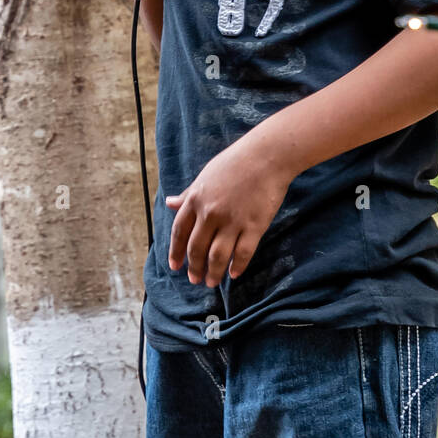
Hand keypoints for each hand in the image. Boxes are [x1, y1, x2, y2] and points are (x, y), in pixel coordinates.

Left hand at [165, 128, 294, 285]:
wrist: (267, 155)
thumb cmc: (236, 161)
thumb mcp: (206, 175)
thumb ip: (188, 193)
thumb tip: (169, 203)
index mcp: (196, 199)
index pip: (180, 232)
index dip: (176, 252)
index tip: (175, 266)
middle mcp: (210, 213)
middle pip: (197, 249)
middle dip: (194, 268)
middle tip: (195, 280)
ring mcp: (232, 221)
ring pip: (217, 256)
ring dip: (213, 273)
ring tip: (211, 282)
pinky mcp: (254, 226)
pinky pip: (242, 253)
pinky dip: (237, 266)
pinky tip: (234, 274)